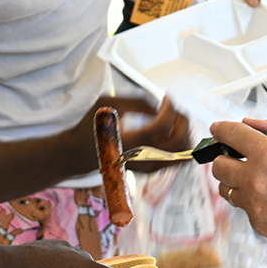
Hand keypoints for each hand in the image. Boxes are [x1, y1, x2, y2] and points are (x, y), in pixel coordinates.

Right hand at [64, 95, 189, 174]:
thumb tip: (161, 106)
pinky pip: (178, 158)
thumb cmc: (93, 125)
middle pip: (178, 141)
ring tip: (172, 119)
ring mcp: (148, 167)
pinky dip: (180, 142)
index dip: (169, 109)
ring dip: (184, 132)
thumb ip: (136, 101)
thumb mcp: (107, 103)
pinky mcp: (152, 169)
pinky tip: (168, 129)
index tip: (166, 98)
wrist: (82, 153)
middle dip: (181, 119)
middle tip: (171, 108)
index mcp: (127, 141)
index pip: (160, 127)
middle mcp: (141, 158)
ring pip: (183, 153)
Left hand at [208, 118, 266, 253]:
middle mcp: (257, 181)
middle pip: (218, 167)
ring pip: (227, 191)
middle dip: (225, 158)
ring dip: (236, 182)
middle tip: (236, 157)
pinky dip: (253, 202)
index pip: (229, 135)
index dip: (221, 130)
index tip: (218, 131)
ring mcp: (257, 206)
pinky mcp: (261, 226)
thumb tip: (250, 124)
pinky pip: (246, 209)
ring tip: (257, 180)